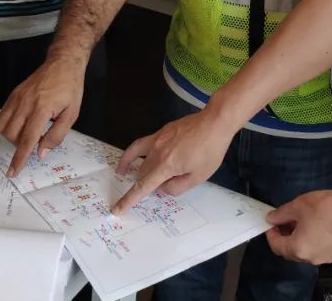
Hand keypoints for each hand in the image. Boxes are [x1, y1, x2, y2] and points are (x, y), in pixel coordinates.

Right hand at [0, 55, 85, 176]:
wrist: (63, 63)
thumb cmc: (70, 88)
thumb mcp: (71, 114)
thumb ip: (56, 136)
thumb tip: (41, 153)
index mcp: (42, 109)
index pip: (27, 140)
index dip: (19, 158)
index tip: (13, 172)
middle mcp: (26, 104)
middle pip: (12, 135)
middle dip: (19, 146)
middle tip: (34, 142)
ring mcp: (17, 98)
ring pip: (3, 126)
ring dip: (11, 137)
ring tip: (27, 133)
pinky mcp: (13, 94)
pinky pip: (2, 115)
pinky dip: (6, 125)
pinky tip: (19, 124)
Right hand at [111, 107, 235, 214]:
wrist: (214, 123)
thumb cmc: (210, 151)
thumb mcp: (198, 177)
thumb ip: (177, 187)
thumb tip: (161, 188)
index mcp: (166, 166)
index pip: (143, 187)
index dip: (128, 200)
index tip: (117, 209)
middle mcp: (157, 153)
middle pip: (142, 174)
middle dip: (143, 185)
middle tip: (156, 189)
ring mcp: (157, 140)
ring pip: (140, 160)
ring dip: (136, 171)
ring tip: (124, 174)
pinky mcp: (160, 132)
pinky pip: (140, 144)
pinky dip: (132, 153)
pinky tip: (132, 157)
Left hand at [266, 190, 331, 263]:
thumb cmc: (325, 208)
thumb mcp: (298, 206)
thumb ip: (281, 214)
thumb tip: (271, 219)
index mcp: (297, 248)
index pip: (276, 246)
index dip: (271, 234)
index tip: (272, 224)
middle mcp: (310, 259)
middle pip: (290, 252)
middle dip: (286, 238)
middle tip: (287, 222)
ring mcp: (325, 259)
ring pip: (306, 252)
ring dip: (301, 240)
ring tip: (304, 223)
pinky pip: (320, 250)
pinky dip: (315, 241)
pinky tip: (320, 227)